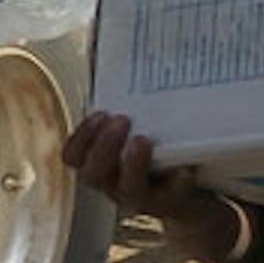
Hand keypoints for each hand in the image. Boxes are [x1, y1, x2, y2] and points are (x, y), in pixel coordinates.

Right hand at [65, 111, 243, 259]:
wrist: (190, 199)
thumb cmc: (156, 160)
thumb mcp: (131, 137)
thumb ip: (118, 112)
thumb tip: (105, 58)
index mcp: (98, 166)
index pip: (73, 157)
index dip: (81, 137)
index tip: (100, 113)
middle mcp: (113, 185)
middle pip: (92, 174)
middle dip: (103, 146)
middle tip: (121, 120)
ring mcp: (141, 197)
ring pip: (127, 189)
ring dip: (133, 163)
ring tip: (144, 139)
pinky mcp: (171, 204)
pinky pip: (171, 196)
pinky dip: (177, 181)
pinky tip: (185, 167)